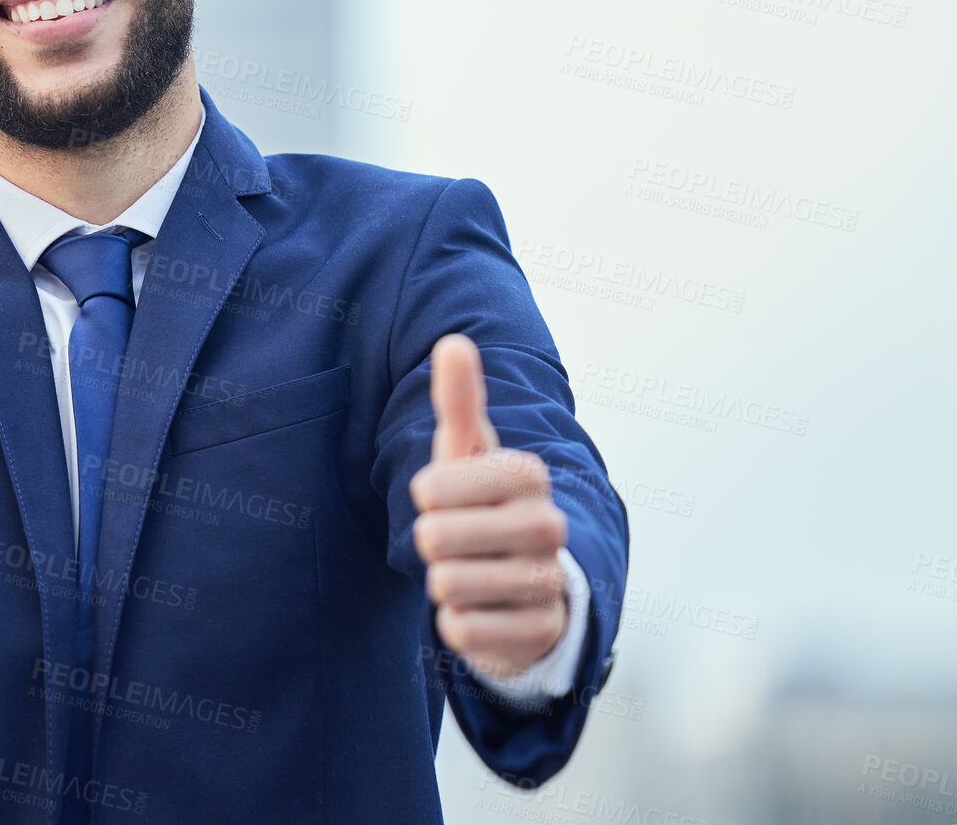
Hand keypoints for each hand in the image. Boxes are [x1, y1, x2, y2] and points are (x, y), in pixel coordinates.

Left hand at [409, 333, 567, 678]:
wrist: (526, 584)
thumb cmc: (484, 504)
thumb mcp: (469, 453)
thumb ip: (460, 400)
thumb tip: (453, 342)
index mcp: (527, 474)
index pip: (430, 487)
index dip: (426, 497)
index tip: (448, 497)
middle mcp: (549, 526)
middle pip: (434, 538)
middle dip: (431, 543)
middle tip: (458, 541)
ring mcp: (549, 582)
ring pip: (446, 585)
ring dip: (445, 585)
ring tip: (472, 574)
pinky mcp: (542, 633)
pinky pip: (463, 631)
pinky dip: (458, 624)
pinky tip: (485, 611)